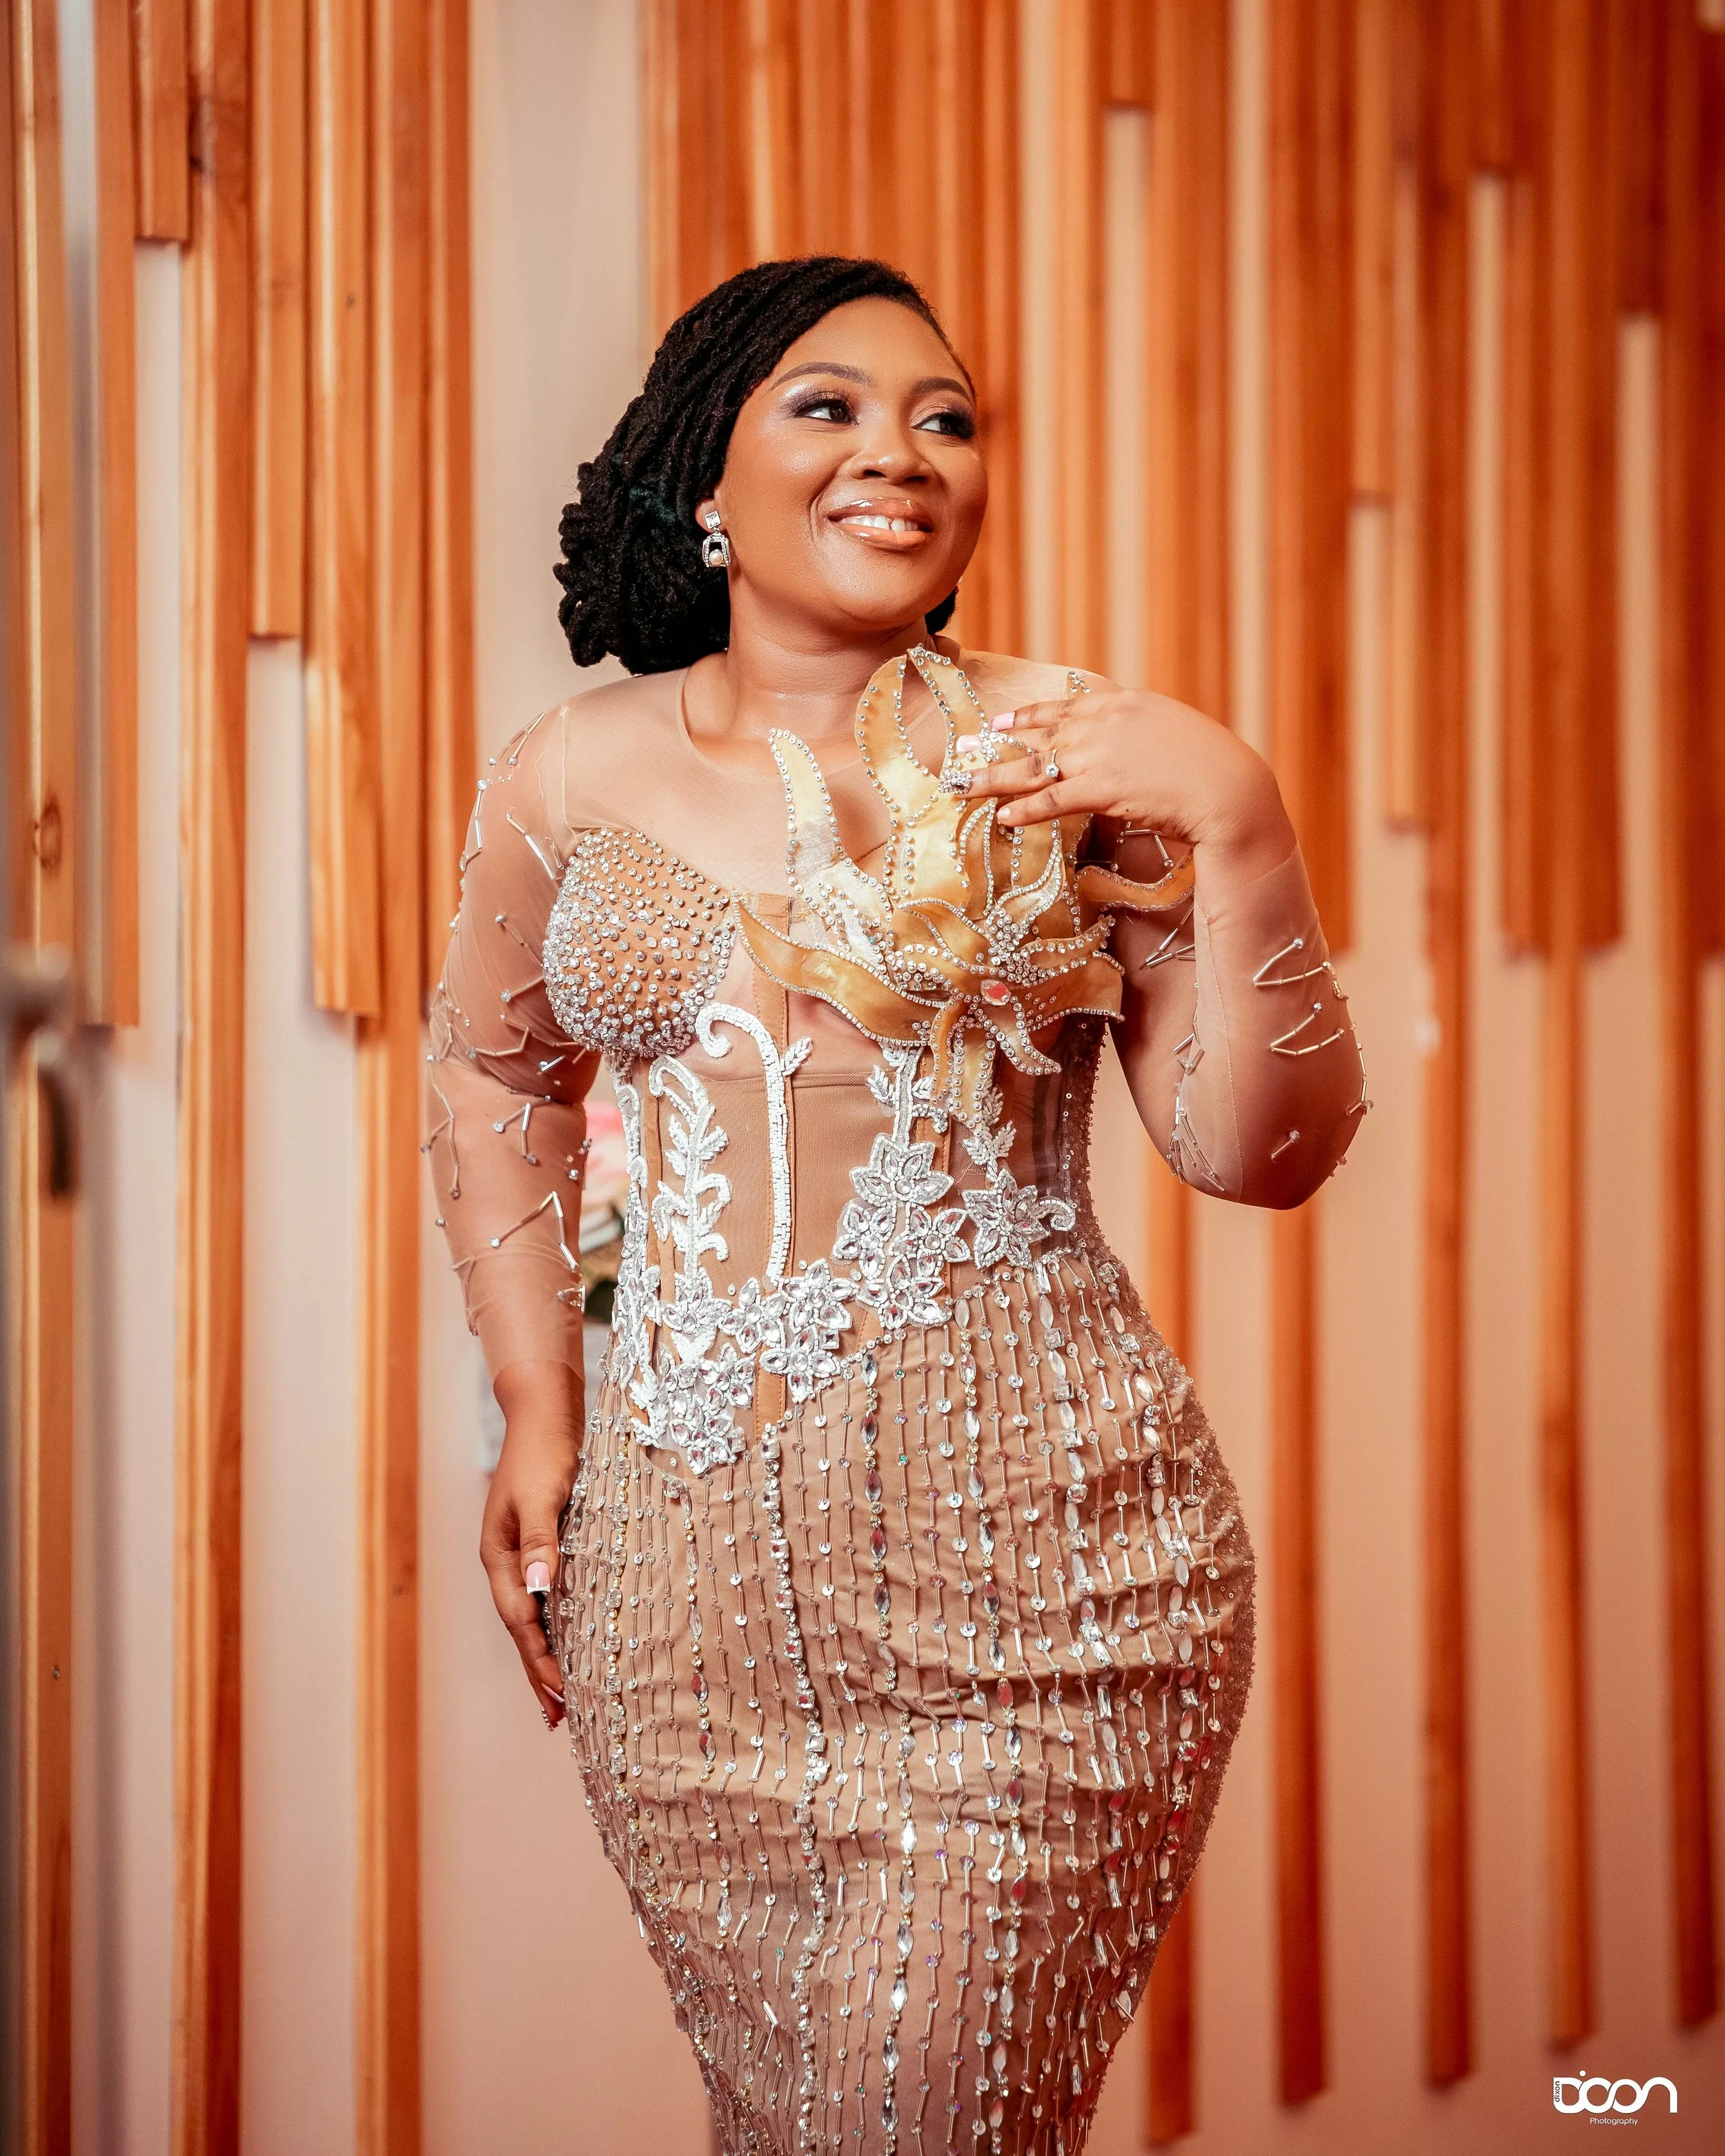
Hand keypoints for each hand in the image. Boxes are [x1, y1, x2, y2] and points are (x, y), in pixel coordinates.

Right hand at [481, 1359, 583, 1731]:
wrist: (546, 1410)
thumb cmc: (546, 1449)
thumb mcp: (543, 1495)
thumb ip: (542, 1541)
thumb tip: (540, 1589)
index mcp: (499, 1555)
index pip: (522, 1621)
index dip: (541, 1660)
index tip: (562, 1696)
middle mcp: (506, 1560)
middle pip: (521, 1628)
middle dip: (538, 1672)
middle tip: (557, 1718)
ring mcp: (521, 1552)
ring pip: (533, 1615)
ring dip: (545, 1653)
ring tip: (561, 1694)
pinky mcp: (541, 1541)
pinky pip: (546, 1595)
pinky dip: (556, 1623)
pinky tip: (571, 1636)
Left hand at [949, 688, 1295, 882]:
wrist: (1232, 789)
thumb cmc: (1212, 769)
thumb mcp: (1173, 735)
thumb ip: (1139, 736)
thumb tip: (1122, 752)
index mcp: (1123, 703)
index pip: (1064, 707)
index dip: (1027, 715)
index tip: (998, 721)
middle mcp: (1105, 722)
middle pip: (1037, 734)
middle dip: (994, 744)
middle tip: (959, 751)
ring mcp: (1101, 754)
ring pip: (1034, 767)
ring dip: (993, 778)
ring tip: (959, 787)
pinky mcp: (1102, 788)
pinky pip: (1052, 800)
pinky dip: (1025, 809)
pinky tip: (1002, 817)